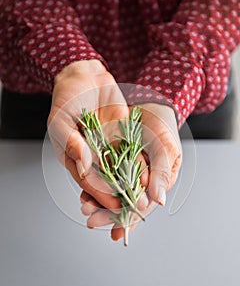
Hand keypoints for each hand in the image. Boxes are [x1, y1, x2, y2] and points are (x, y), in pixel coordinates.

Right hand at [48, 60, 131, 210]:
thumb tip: (83, 163)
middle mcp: (93, 157)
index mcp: (74, 158)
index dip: (100, 195)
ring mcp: (108, 147)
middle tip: (133, 208)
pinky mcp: (122, 136)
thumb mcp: (61, 121)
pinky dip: (140, 163)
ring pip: (122, 169)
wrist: (84, 77)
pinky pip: (132, 151)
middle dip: (120, 195)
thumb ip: (71, 143)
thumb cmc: (66, 99)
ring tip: (144, 197)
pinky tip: (149, 174)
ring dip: (133, 184)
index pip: (87, 181)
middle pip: (107, 181)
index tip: (112, 205)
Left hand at [81, 103, 181, 240]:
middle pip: (122, 202)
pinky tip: (84, 190)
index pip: (141, 206)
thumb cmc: (164, 128)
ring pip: (109, 191)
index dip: (128, 220)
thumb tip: (159, 200)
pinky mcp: (109, 159)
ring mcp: (122, 170)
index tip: (115, 232)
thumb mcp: (167, 149)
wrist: (148, 105)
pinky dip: (93, 183)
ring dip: (97, 201)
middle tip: (92, 221)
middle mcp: (137, 180)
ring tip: (85, 208)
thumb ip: (162, 173)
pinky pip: (100, 175)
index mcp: (155, 183)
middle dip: (107, 213)